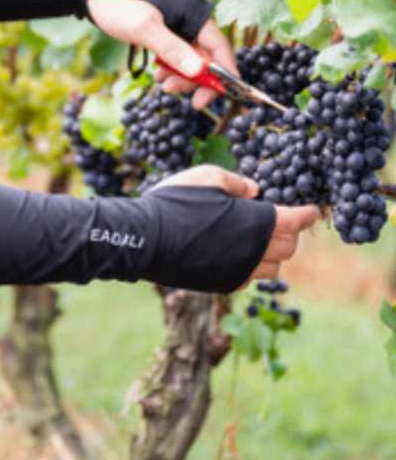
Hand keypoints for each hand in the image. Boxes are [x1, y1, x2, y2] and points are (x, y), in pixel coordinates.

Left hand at [86, 0, 235, 108]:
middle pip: (206, 56)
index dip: (222, 74)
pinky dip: (170, 66)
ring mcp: (178, 23)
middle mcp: (191, 16)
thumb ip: (172, 50)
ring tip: (161, 83)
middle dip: (194, 78)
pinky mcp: (165, 29)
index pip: (220, 47)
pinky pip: (176, 53)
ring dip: (180, 74)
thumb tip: (199, 71)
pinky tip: (158, 73)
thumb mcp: (144, 30)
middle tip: (173, 91)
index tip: (215, 96)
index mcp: (194, 11)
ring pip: (190, 57)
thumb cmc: (118, 5)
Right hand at [150, 164, 320, 287]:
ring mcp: (240, 271)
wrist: (145, 239)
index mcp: (257, 222)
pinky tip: (236, 253)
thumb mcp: (205, 176)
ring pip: (273, 268)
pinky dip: (251, 266)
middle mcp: (255, 250)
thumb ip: (236, 182)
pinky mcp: (223, 283)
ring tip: (258, 240)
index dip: (307, 213)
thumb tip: (255, 191)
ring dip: (272, 253)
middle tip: (280, 222)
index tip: (313, 209)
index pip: (295, 221)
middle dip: (289, 233)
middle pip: (288, 247)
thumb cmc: (175, 202)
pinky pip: (250, 278)